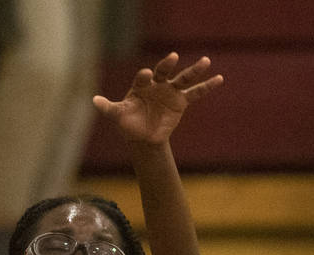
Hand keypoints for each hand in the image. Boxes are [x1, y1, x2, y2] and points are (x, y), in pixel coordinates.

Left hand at [94, 52, 223, 145]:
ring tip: (206, 61)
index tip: (147, 75)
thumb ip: (108, 107)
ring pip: (183, 78)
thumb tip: (94, 100)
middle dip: (167, 65)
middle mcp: (157, 84)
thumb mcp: (117, 115)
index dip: (145, 76)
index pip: (144, 77)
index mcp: (141, 85)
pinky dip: (207, 86)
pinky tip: (219, 79)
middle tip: (173, 57)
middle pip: (164, 71)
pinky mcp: (181, 101)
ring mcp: (170, 91)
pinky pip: (195, 93)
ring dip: (194, 70)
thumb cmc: (128, 123)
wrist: (143, 137)